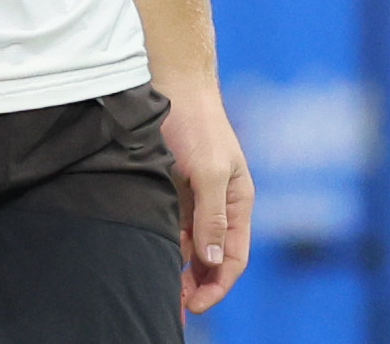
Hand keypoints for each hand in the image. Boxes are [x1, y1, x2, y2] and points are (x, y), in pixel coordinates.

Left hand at [157, 80, 252, 312]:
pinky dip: (166, 246)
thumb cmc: (197, 124)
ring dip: (179, 268)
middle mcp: (219, 204)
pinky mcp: (173, 189)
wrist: (172, 83)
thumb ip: (212, 217)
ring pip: (190, 246)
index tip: (195, 306)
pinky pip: (173, 227)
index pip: (233, 257)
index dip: (217, 285)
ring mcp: (196, 197)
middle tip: (172, 304)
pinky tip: (150, 256)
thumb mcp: (208, 171)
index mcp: (238, 202)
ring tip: (158, 286)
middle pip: (212, 257)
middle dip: (196, 284)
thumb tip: (211, 260)